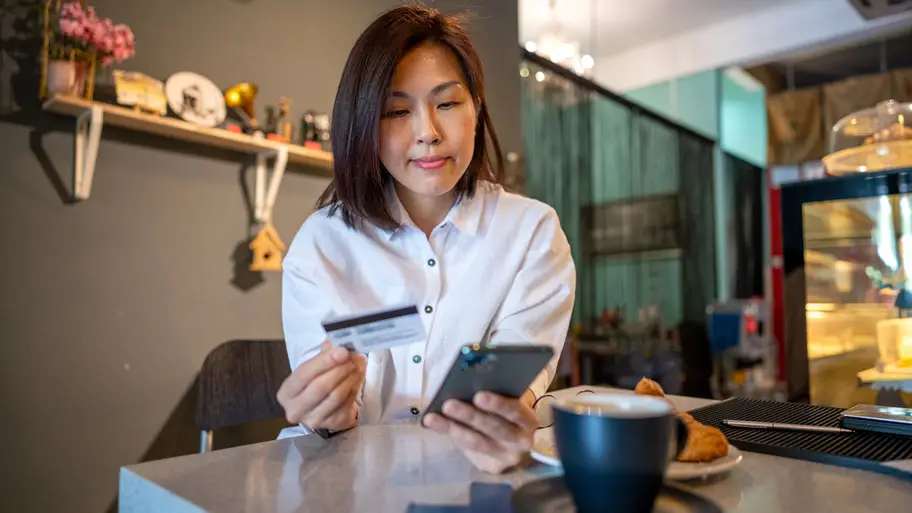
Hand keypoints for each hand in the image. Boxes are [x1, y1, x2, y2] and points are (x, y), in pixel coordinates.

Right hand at [277, 341, 366, 430]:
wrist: (323, 406)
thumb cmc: (315, 382)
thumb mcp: (314, 367)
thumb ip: (324, 355)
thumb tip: (340, 345)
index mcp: (286, 393)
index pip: (304, 374)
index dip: (325, 362)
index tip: (343, 351)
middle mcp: (295, 410)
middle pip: (320, 387)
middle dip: (340, 370)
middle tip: (353, 358)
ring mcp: (313, 421)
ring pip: (336, 397)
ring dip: (350, 378)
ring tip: (358, 366)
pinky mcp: (332, 425)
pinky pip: (347, 405)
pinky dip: (355, 389)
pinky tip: (357, 379)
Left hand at [422, 390, 537, 473]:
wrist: (516, 441)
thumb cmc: (508, 412)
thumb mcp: (509, 402)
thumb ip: (497, 395)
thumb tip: (467, 383)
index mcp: (528, 420)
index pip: (515, 411)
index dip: (498, 404)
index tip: (478, 396)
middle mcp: (521, 441)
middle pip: (494, 428)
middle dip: (469, 416)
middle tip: (448, 405)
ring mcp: (506, 457)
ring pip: (477, 442)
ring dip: (453, 428)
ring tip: (432, 418)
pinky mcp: (492, 466)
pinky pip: (469, 450)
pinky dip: (450, 435)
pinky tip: (434, 425)